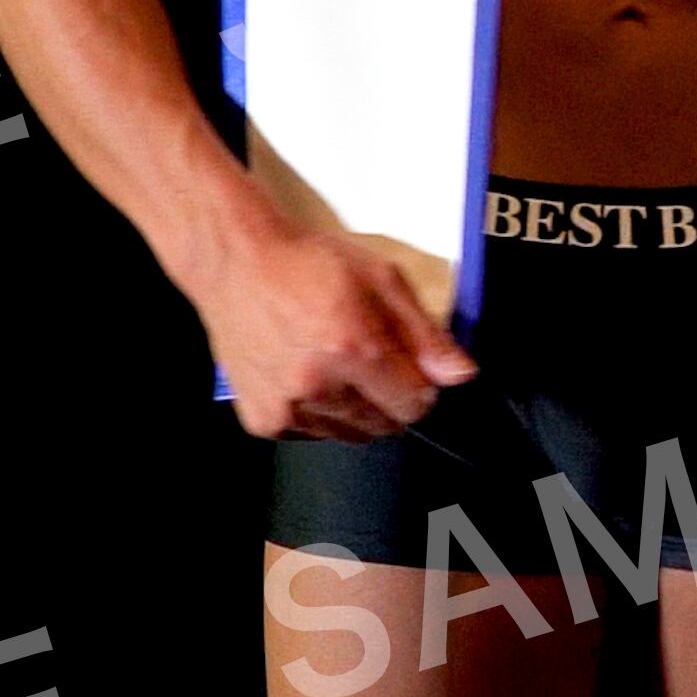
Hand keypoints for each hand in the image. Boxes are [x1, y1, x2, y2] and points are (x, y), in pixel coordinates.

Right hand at [206, 219, 476, 441]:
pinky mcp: (263, 420)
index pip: (414, 403)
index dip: (418, 385)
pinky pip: (311, 434)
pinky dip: (316, 413)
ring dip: (352, 408)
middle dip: (387, 398)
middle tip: (367, 360)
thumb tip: (460, 375)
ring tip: (331, 363)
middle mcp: (319, 386)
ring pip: (348, 433)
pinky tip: (302, 374)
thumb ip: (424, 333)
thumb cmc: (309, 263)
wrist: (235, 263)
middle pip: (383, 425)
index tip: (404, 363)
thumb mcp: (381, 279)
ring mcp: (287, 408)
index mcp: (354, 349)